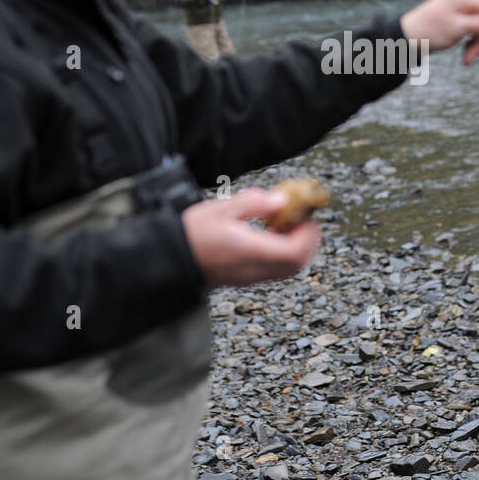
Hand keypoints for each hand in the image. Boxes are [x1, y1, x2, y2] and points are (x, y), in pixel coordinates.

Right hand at [182, 188, 319, 286]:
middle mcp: (254, 269)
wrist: (171, 256)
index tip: (303, 215)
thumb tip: (280, 200)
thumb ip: (253, 203)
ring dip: (295, 248)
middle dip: (306, 241)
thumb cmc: (192, 232)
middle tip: (299, 219)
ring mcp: (250, 277)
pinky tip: (269, 235)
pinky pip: (275, 270)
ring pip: (288, 270)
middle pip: (297, 264)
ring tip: (283, 225)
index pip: (295, 252)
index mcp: (251, 251)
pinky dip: (282, 254)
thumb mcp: (221, 208)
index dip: (307, 234)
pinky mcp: (245, 278)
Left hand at [399, 0, 478, 65]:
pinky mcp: (456, 17)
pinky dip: (470, 43)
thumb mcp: (458, 30)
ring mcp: (459, 8)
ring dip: (477, 45)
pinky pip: (472, 29)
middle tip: (473, 57)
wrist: (404, 39)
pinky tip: (464, 55)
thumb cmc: (429, 33)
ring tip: (467, 60)